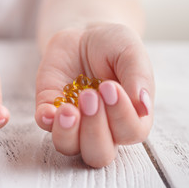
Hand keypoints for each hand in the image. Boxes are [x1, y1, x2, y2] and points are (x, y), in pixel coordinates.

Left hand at [35, 23, 154, 167]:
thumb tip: (143, 107)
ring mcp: (73, 121)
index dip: (121, 116)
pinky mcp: (49, 107)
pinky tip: (49, 110)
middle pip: (99, 153)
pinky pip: (45, 125)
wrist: (83, 34)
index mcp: (129, 116)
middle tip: (90, 96)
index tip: (110, 86)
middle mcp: (102, 126)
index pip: (130, 133)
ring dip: (69, 132)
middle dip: (95, 130)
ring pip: (69, 147)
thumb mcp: (130, 52)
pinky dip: (46, 121)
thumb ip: (138, 76)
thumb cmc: (112, 46)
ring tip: (69, 109)